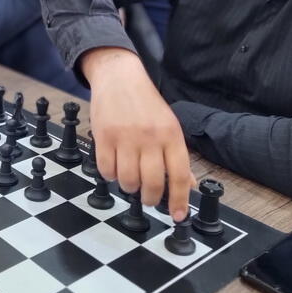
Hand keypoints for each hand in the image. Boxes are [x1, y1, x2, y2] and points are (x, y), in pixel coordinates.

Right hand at [83, 47, 195, 221]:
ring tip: (129, 181)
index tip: (178, 216)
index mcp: (170, 135)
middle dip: (151, 198)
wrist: (119, 76)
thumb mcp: (168, 125)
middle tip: (148, 198)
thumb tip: (188, 185)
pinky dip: (110, 175)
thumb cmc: (144, 102)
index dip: (180, 201)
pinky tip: (114, 168)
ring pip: (127, 180)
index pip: (179, 175)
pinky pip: (106, 169)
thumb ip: (176, 155)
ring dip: (129, 188)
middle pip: (152, 183)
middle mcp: (149, 137)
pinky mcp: (103, 135)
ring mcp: (125, 137)